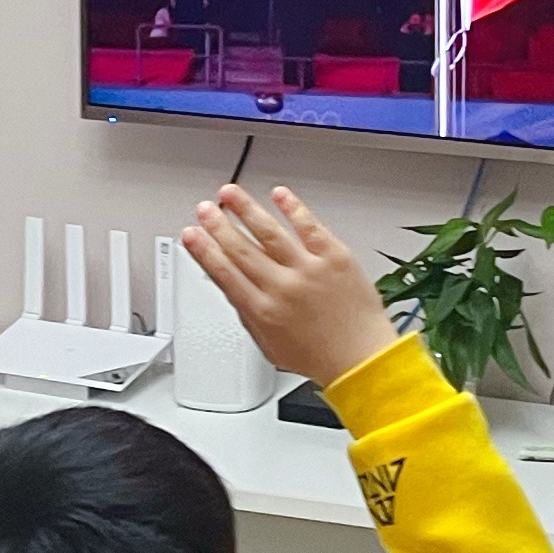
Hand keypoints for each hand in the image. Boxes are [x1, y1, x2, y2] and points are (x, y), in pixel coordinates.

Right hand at [182, 186, 396, 385]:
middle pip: (241, 249)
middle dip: (218, 226)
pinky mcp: (335, 257)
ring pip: (269, 232)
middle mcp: (283, 288)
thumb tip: (231, 287)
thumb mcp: (270, 346)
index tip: (191, 235)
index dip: (203, 251)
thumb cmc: (321, 356)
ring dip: (246, 209)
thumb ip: (248, 314)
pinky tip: (279, 194)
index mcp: (263, 311)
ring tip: (229, 194)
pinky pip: (309, 226)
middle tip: (205, 210)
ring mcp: (309, 270)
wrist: (362, 358)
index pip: (224, 273)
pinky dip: (292, 208)